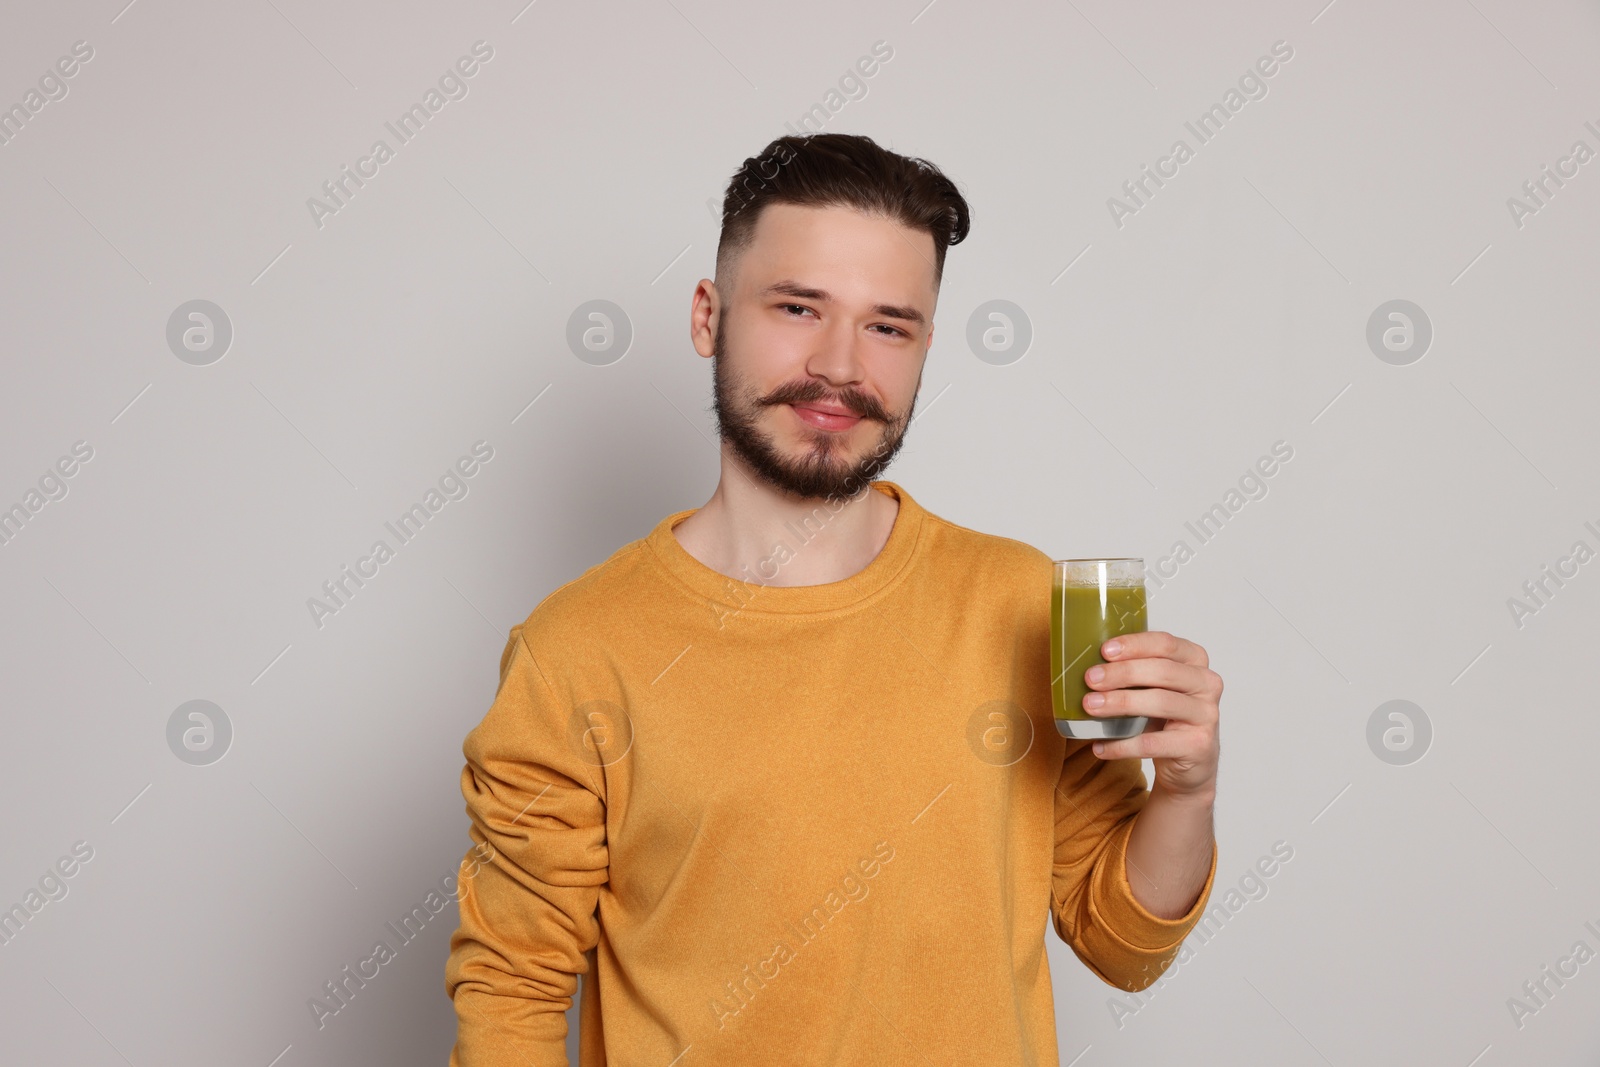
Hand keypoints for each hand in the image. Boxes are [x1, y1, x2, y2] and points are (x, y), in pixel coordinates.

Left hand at [1082, 630, 1220, 799]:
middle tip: (1090, 679)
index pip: (1166, 644)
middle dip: (1122, 673)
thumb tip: (1088, 664)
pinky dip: (1123, 745)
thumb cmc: (1165, 715)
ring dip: (1120, 703)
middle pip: (1162, 671)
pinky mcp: (1199, 745)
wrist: (1191, 762)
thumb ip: (1134, 670)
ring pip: (1160, 703)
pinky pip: (1154, 743)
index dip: (1135, 645)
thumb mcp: (1153, 686)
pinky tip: (1101, 746)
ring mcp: (1207, 715)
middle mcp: (1207, 683)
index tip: (1104, 651)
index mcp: (1195, 659)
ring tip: (1090, 707)